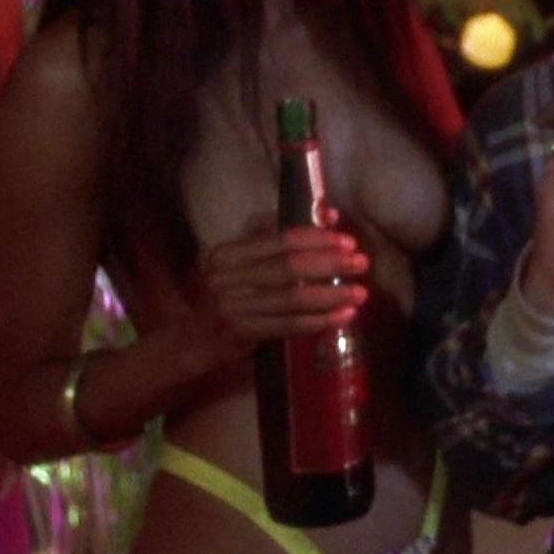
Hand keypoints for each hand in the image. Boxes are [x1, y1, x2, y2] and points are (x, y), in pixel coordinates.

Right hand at [184, 227, 369, 367]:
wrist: (191, 338)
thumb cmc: (225, 293)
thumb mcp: (240, 263)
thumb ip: (279, 242)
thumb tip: (329, 214)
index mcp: (227, 254)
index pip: (280, 240)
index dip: (317, 238)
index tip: (347, 240)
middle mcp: (227, 278)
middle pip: (289, 267)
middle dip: (331, 264)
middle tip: (361, 263)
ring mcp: (233, 308)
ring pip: (293, 298)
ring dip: (332, 294)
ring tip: (360, 292)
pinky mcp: (242, 334)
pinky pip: (289, 325)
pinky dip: (320, 321)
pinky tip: (344, 316)